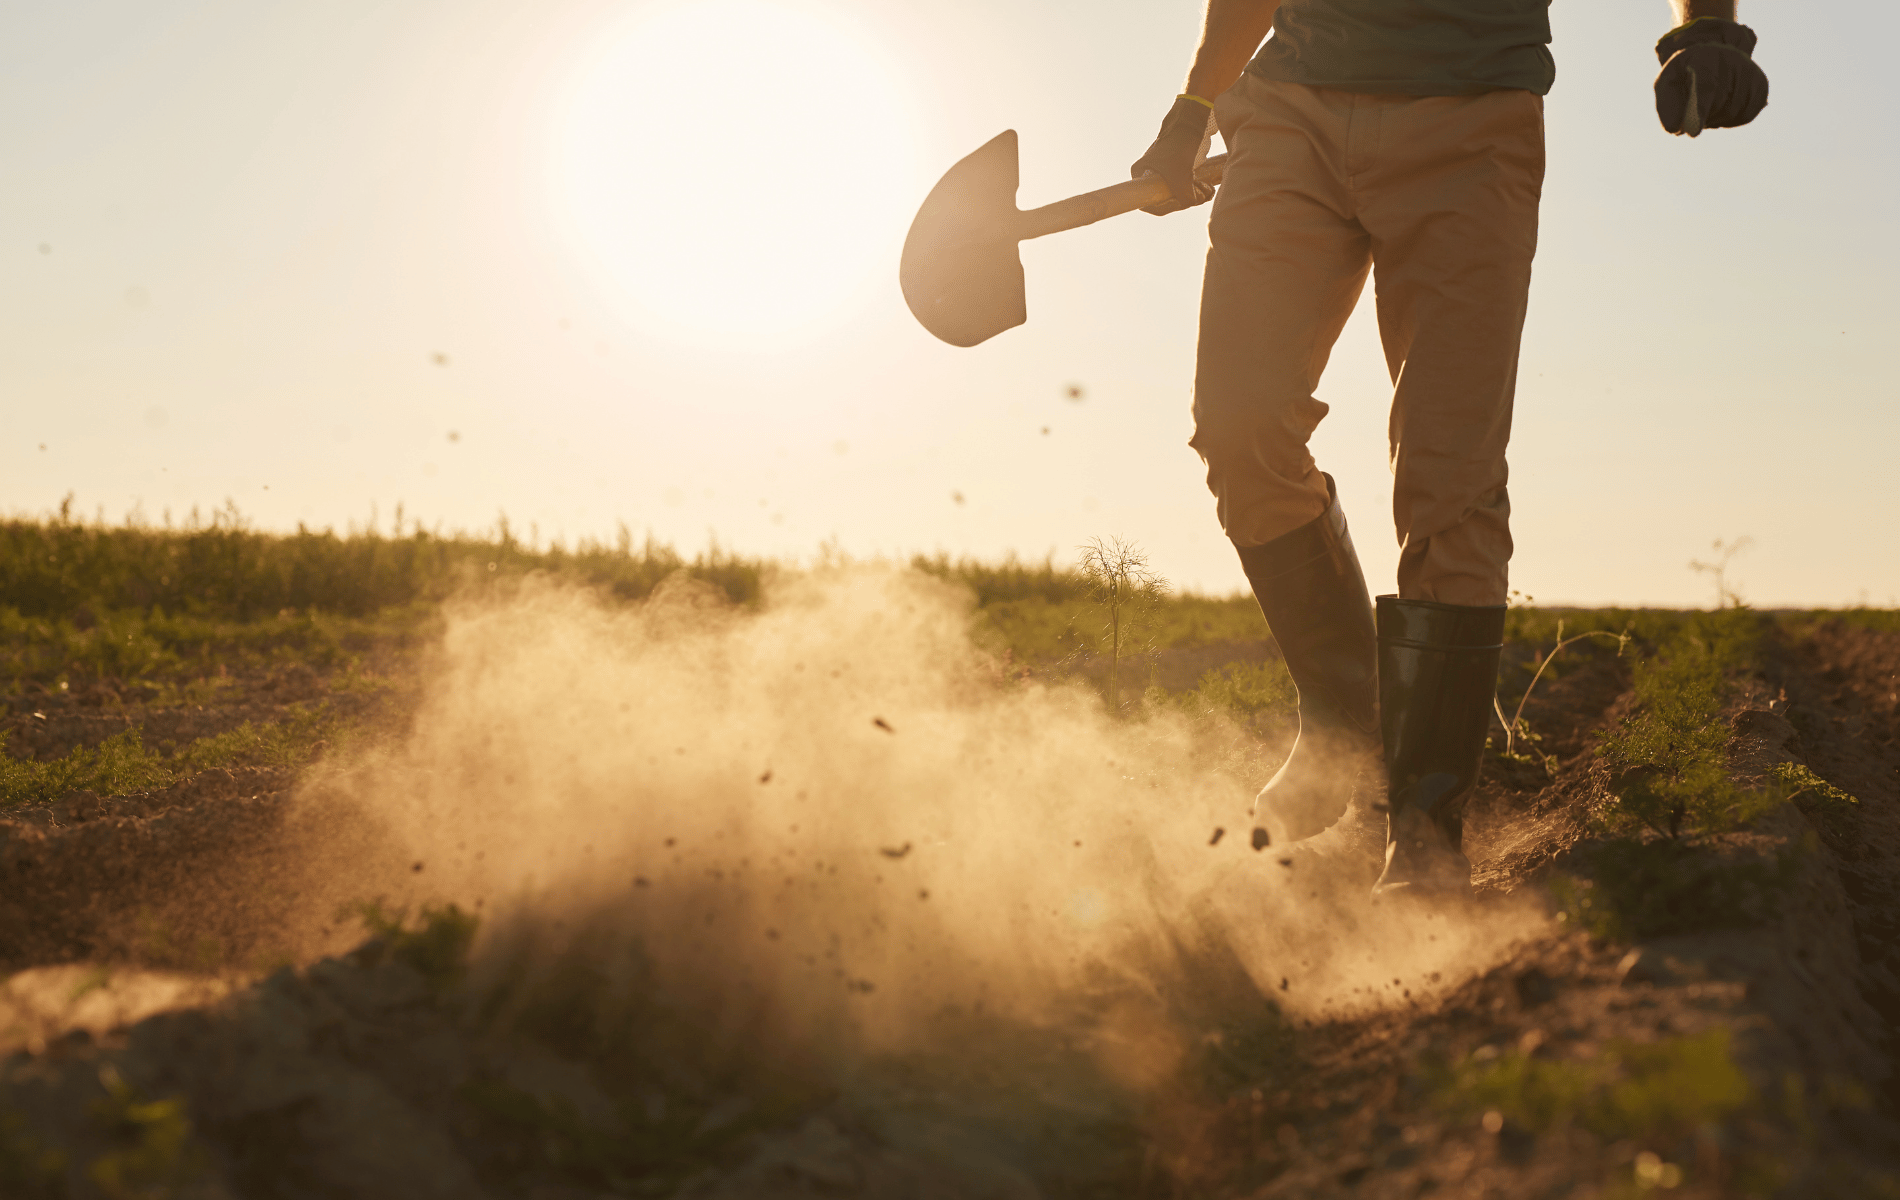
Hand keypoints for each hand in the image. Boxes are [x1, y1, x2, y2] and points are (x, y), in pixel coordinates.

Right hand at [1130, 96, 1216, 214]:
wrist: (1192, 121)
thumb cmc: (1180, 144)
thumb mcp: (1181, 176)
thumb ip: (1186, 198)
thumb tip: (1193, 203)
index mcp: (1140, 175)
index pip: (1149, 203)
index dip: (1168, 207)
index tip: (1183, 204)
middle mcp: (1148, 174)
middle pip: (1167, 199)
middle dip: (1186, 200)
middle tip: (1201, 195)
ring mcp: (1163, 171)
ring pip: (1178, 193)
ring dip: (1195, 195)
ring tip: (1206, 189)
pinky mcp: (1177, 168)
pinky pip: (1186, 185)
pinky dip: (1197, 189)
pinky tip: (1207, 187)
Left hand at [1654, 18, 1767, 135]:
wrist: (1712, 57)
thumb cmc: (1685, 72)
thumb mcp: (1667, 81)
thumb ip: (1666, 104)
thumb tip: (1676, 128)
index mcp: (1705, 56)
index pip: (1707, 85)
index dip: (1701, 110)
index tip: (1694, 132)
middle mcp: (1732, 59)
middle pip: (1720, 103)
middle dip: (1704, 117)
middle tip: (1693, 117)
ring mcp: (1750, 71)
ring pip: (1734, 111)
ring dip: (1716, 120)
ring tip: (1706, 111)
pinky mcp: (1761, 84)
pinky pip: (1747, 115)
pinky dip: (1731, 121)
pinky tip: (1721, 112)